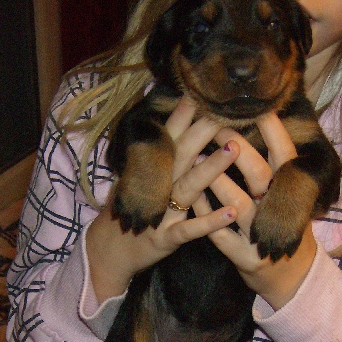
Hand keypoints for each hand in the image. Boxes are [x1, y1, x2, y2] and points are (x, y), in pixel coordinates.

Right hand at [86, 97, 239, 301]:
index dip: (185, 113)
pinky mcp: (165, 238)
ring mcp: (160, 212)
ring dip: (211, 168)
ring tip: (234, 150)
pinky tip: (231, 212)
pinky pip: (190, 229)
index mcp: (151, 169)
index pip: (169, 135)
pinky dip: (210, 221)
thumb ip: (155, 156)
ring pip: (188, 186)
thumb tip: (174, 127)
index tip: (203, 91)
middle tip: (225, 111)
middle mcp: (156, 186)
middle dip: (204, 131)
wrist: (107, 250)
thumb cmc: (128, 210)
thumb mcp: (136, 178)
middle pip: (182, 153)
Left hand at [195, 113, 316, 310]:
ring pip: (240, 205)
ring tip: (197, 158)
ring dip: (218, 181)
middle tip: (219, 128)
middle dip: (240, 151)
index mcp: (290, 192)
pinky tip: (192, 198)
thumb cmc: (279, 225)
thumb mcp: (285, 197)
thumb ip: (274, 167)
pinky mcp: (246, 258)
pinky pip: (222, 236)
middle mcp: (279, 212)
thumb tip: (260, 121)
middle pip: (262, 176)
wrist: (289, 277)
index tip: (256, 107)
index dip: (273, 131)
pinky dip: (206, 216)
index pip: (286, 156)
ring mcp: (262, 238)